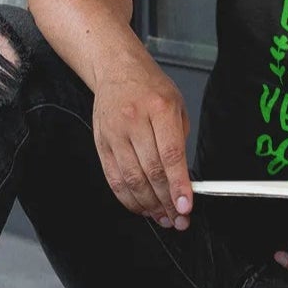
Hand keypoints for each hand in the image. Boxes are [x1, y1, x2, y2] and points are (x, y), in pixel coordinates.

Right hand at [91, 59, 193, 229]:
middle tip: (178, 218)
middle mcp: (134, 121)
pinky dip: (128, 198)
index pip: (170, 154)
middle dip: (167, 201)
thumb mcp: (177, 105)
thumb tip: (183, 179)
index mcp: (160, 108)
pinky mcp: (101, 143)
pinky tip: (141, 206)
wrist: (116, 69)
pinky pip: (113, 178)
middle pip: (151, 171)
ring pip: (131, 179)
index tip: (186, 205)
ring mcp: (114, 133)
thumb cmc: (150, 87)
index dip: (178, 184)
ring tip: (162, 216)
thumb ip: (180, 141)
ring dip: (148, 204)